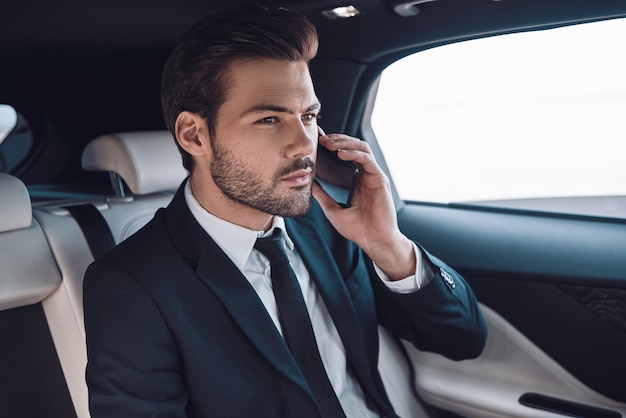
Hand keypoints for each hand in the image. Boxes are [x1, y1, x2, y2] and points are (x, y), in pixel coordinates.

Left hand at [312, 129, 414, 279]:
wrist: (373, 240)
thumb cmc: (357, 229)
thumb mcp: (332, 209)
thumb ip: (322, 195)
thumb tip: (308, 184)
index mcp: (357, 180)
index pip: (346, 155)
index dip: (334, 146)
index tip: (318, 142)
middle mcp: (366, 175)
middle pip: (354, 146)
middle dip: (338, 140)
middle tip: (322, 140)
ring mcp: (374, 176)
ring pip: (362, 148)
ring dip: (345, 142)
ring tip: (330, 144)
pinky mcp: (380, 179)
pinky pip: (368, 160)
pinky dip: (354, 154)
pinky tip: (341, 154)